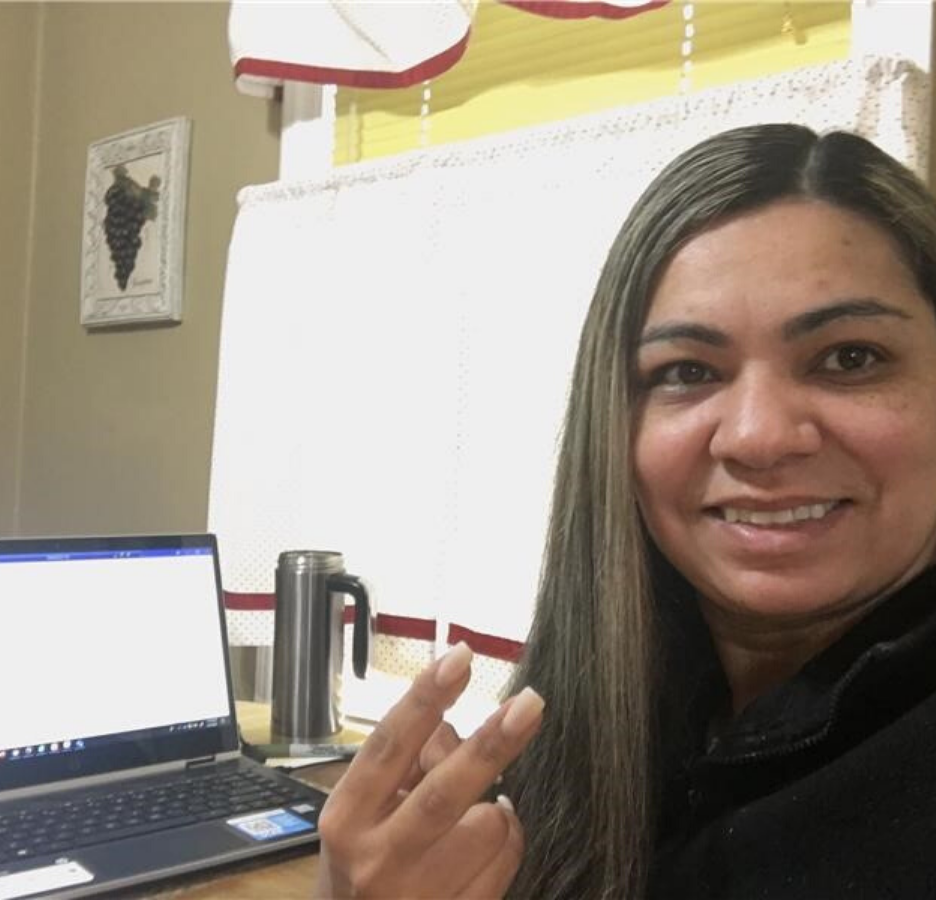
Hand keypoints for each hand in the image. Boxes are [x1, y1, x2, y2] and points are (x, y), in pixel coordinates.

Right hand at [314, 642, 544, 898]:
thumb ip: (408, 762)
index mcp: (348, 816)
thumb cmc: (361, 863)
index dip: (426, 697)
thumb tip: (457, 727)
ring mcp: (415, 897)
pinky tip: (488, 840)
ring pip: (489, 827)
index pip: (390, 745)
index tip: (460, 656)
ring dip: (498, 807)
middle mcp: (376, 859)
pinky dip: (509, 839)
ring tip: (480, 810)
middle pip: (444, 792)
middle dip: (492, 743)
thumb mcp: (365, 811)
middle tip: (530, 703)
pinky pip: (506, 863)